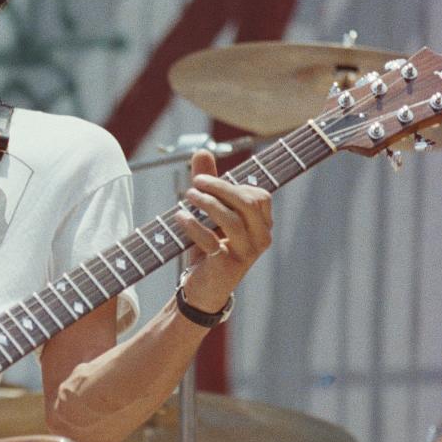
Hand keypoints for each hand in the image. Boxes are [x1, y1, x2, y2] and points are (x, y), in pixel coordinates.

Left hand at [175, 148, 272, 312]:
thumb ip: (209, 184)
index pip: (258, 195)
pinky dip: (193, 226)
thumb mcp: (210, 214)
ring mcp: (247, 254)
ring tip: (186, 197)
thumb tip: (201, 150)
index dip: (231, 184)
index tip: (203, 179)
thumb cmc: (209, 248)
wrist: (202, 290)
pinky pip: (212, 240)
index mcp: (263, 225)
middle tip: (195, 184)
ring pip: (231, 220)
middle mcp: (261, 239)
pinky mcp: (228, 266)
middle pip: (247, 202)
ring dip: (206, 204)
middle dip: (219, 188)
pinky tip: (179, 217)